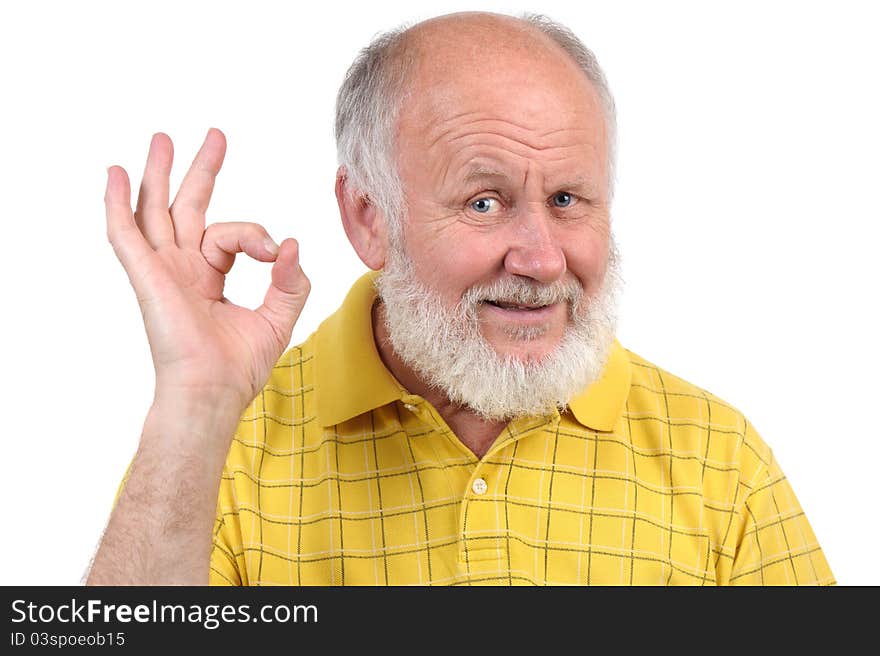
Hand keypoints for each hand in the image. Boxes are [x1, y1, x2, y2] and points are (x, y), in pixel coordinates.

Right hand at [105, 128, 309, 416]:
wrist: (213, 392)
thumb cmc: (239, 366)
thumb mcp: (278, 317)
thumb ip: (292, 281)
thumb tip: (293, 244)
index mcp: (209, 276)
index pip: (232, 234)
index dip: (256, 235)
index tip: (276, 253)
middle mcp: (183, 268)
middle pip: (188, 207)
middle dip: (202, 170)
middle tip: (216, 136)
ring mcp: (162, 270)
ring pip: (155, 210)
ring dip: (158, 173)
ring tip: (162, 138)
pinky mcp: (147, 276)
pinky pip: (126, 233)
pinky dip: (118, 203)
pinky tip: (115, 174)